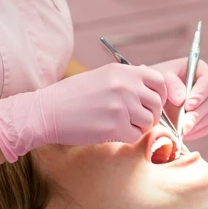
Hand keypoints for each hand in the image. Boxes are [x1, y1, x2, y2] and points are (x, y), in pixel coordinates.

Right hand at [0, 64, 168, 160]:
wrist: (48, 111)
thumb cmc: (72, 95)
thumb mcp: (101, 76)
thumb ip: (126, 79)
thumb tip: (149, 83)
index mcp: (123, 71)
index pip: (159, 81)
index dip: (159, 95)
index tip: (152, 103)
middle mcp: (125, 86)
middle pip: (156, 104)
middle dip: (150, 115)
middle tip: (136, 120)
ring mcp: (121, 106)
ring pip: (148, 122)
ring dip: (139, 127)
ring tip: (121, 126)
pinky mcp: (115, 127)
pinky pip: (135, 136)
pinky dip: (127, 137)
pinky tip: (112, 132)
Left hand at [152, 58, 207, 138]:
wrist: (153, 94)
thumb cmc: (158, 81)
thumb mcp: (161, 77)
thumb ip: (171, 85)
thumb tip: (182, 100)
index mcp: (201, 70)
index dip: (201, 94)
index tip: (188, 105)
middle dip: (197, 114)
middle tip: (183, 124)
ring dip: (195, 124)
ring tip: (180, 129)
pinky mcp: (207, 117)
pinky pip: (207, 127)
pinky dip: (196, 131)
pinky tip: (182, 132)